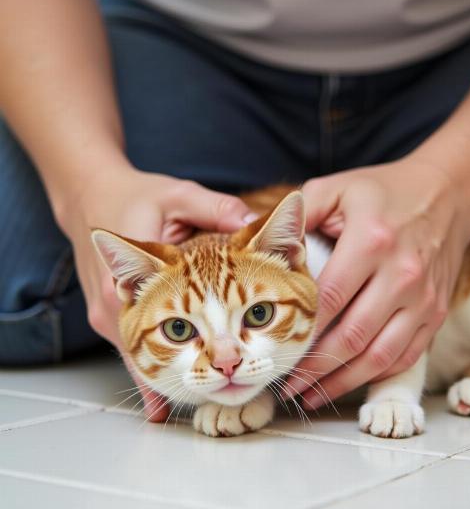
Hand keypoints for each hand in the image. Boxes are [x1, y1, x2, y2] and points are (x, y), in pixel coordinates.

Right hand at [59, 164, 252, 420]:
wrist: (89, 194)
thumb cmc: (136, 195)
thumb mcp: (180, 196)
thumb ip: (217, 210)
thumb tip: (254, 223)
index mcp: (128, 276)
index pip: (163, 321)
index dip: (192, 344)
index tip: (215, 374)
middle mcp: (113, 304)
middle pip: (149, 352)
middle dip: (183, 374)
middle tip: (219, 396)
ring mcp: (109, 312)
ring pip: (141, 355)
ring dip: (167, 376)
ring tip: (199, 400)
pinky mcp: (110, 312)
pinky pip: (134, 348)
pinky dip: (152, 368)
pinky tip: (162, 396)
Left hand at [283, 158, 469, 408]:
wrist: (446, 195)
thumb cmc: (384, 192)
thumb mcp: (337, 188)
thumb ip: (298, 213)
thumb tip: (254, 236)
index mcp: (372, 241)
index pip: (329, 296)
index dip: (299, 328)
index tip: (273, 349)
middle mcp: (402, 273)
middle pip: (352, 335)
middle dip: (315, 368)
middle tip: (286, 386)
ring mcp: (423, 298)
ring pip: (379, 356)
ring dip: (343, 382)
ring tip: (312, 395)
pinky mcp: (436, 312)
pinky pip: (405, 356)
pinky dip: (375, 375)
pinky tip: (349, 382)